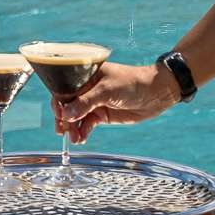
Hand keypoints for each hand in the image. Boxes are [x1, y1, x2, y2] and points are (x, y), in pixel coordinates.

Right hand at [52, 64, 179, 145]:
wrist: (155, 94)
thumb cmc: (132, 83)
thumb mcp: (107, 91)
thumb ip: (86, 103)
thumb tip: (66, 115)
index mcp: (86, 75)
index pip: (65, 89)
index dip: (59, 103)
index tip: (60, 116)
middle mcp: (87, 88)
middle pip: (68, 105)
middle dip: (64, 118)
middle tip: (64, 131)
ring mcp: (94, 102)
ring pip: (76, 117)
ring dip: (73, 128)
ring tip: (74, 138)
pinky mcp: (102, 114)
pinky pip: (86, 124)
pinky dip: (82, 132)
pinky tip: (81, 139)